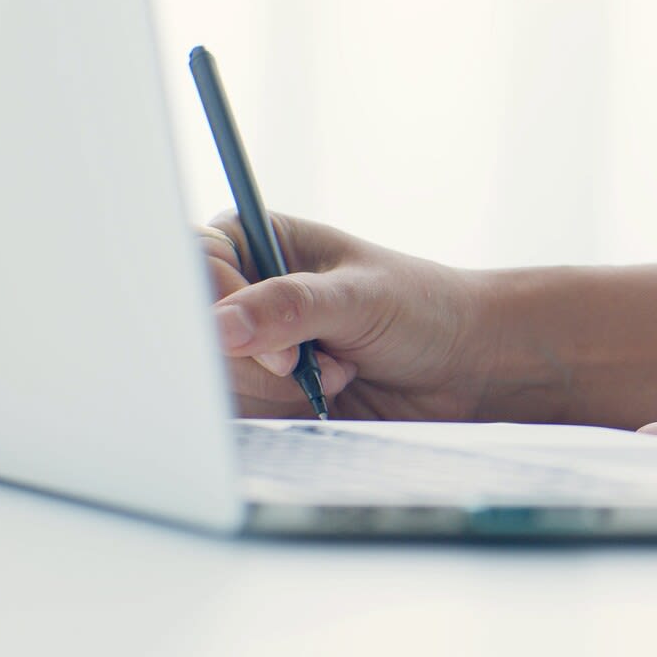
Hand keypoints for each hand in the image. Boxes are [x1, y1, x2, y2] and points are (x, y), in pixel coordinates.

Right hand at [200, 212, 492, 420]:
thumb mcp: (359, 298)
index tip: (276, 348)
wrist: (466, 367)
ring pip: (218, 382)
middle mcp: (243, 292)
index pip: (191, 269)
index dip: (221, 313)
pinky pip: (244, 414)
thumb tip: (218, 327)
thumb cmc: (423, 310)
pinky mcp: (264, 394)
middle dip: (264, 363)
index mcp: (255, 242)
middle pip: (198, 337)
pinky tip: (330, 398)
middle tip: (318, 362)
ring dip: (283, 391)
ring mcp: (250, 347)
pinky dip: (288, 415)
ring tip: (340, 371)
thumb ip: (289, 307)